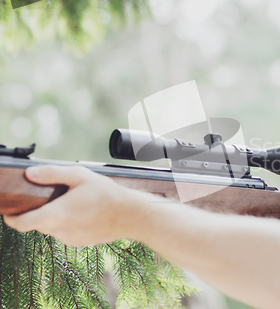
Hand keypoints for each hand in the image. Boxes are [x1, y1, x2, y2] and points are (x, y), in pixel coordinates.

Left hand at [3, 165, 142, 246]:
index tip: (10, 213)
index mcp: (56, 214)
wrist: (130, 215)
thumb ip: (52, 174)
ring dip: (54, 219)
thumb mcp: (80, 176)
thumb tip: (29, 173)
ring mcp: (70, 238)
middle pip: (37, 225)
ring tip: (71, 204)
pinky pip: (65, 234)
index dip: (12, 219)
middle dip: (37, 214)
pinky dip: (67, 225)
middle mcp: (60, 229)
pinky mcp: (79, 242)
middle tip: (50, 199)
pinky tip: (82, 214)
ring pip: (51, 229)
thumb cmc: (107, 194)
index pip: (22, 223)